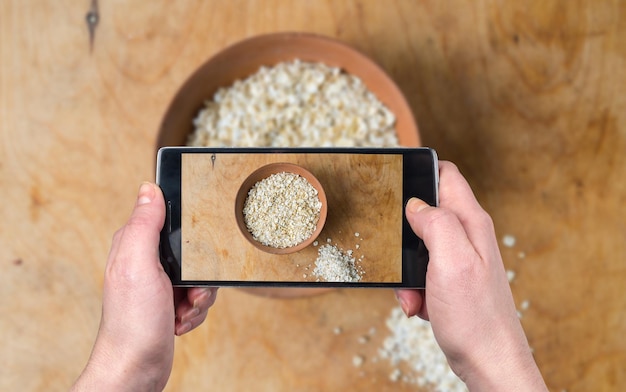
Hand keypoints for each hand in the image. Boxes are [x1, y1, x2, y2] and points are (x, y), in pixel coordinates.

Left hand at [72, 183, 217, 390]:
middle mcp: (146, 261)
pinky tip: (180, 321)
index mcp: (135, 244)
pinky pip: (198, 296)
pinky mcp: (170, 302)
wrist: (136, 368)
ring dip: (199, 297)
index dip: (189, 230)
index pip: (169, 218)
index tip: (196, 248)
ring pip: (200, 275)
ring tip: (183, 310)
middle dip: (200, 273)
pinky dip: (195, 311)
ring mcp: (159, 283)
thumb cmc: (133, 322)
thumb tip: (149, 188)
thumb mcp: (138, 265)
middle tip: (191, 290)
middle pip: (193, 249)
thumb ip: (144, 225)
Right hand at [395, 162, 546, 390]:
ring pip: (418, 248)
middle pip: (425, 214)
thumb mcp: (452, 261)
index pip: (447, 175)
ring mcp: (459, 260)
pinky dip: (413, 289)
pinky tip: (419, 305)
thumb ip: (436, 224)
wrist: (488, 363)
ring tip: (413, 291)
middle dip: (404, 234)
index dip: (421, 172)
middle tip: (400, 255)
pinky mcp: (451, 282)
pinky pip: (421, 275)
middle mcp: (467, 237)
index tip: (396, 183)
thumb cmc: (475, 317)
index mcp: (470, 223)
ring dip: (407, 269)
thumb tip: (417, 204)